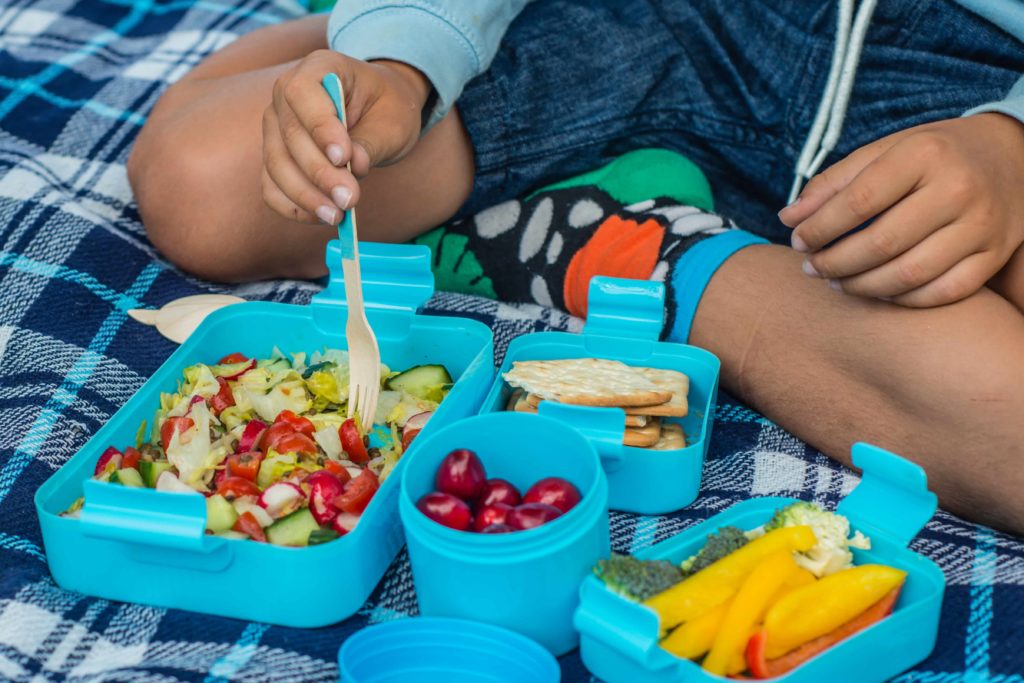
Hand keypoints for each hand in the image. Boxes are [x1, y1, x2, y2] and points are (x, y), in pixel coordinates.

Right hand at [261, 49, 429, 224]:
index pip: (302, 93)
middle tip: (349, 198)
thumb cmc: (388, 109)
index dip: (320, 127)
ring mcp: (276, 126)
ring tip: (338, 216)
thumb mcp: (394, 120)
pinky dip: (293, 207)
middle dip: (320, 173)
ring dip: (305, 196)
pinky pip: (272, 186)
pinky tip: (321, 216)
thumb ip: (372, 141)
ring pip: (276, 165)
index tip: (344, 157)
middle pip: (290, 136)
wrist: (379, 113)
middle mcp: (286, 94)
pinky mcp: (276, 157)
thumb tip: (354, 167)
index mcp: (319, 68)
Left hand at [779, 113, 1023, 306]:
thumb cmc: (932, 155)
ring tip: (837, 282)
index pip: (857, 202)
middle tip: (811, 267)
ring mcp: (981, 225)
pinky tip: (878, 291)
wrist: (1011, 154)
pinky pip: (942, 293)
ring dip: (862, 287)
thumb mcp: (885, 151)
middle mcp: (957, 188)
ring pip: (908, 275)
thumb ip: (834, 183)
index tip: (797, 240)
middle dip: (834, 263)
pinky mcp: (995, 254)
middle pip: (880, 244)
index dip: (819, 228)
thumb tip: (789, 218)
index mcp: (924, 154)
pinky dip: (903, 299)